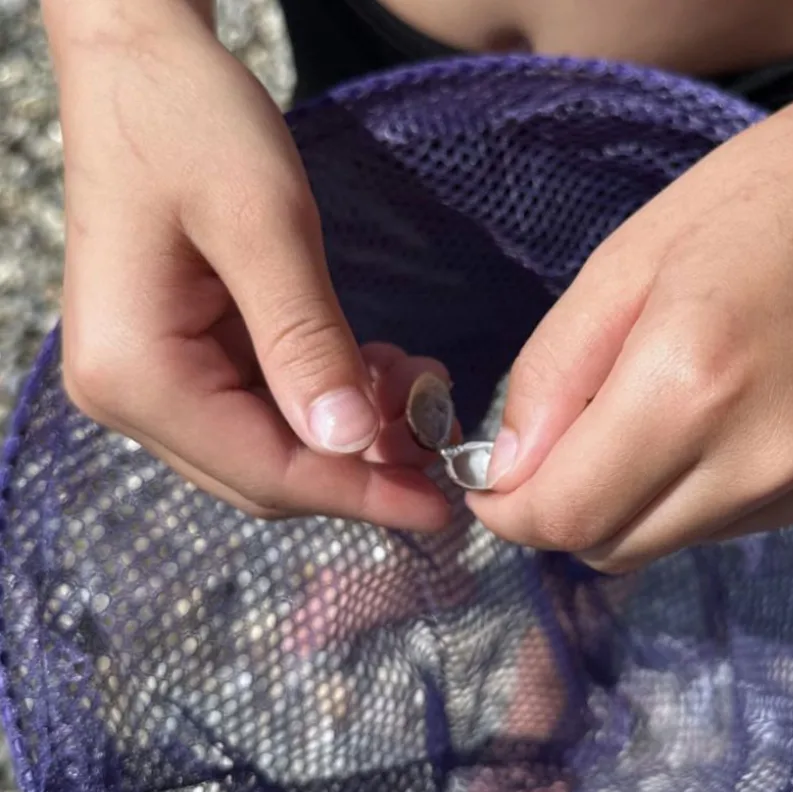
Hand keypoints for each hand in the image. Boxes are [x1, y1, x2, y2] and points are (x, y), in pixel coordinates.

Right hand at [44, 0, 451, 529]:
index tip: (442, 508)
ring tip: (421, 390)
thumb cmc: (191, 120)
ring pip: (270, 446)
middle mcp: (131, 394)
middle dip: (362, 467)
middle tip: (443, 438)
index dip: (360, 495)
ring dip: (353, 433)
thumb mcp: (263, 223)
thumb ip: (305, 339)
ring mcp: (150, 380)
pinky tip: (379, 370)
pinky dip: (328, 400)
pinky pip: (263, 406)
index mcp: (137, 372)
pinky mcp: (177, 359)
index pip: (266, 471)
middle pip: (265, 473)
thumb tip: (352, 442)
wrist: (138, 63)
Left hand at [468, 63, 792, 571]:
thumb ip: (549, 380)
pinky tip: (707, 425)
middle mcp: (756, 457)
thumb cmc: (745, 206)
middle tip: (564, 438)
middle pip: (609, 546)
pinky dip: (684, 498)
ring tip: (646, 415)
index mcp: (691, 384)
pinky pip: (715, 528)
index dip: (511, 512)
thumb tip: (506, 476)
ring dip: (624, 506)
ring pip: (659, 546)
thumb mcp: (617, 270)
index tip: (490, 485)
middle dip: (564, 508)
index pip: (568, 515)